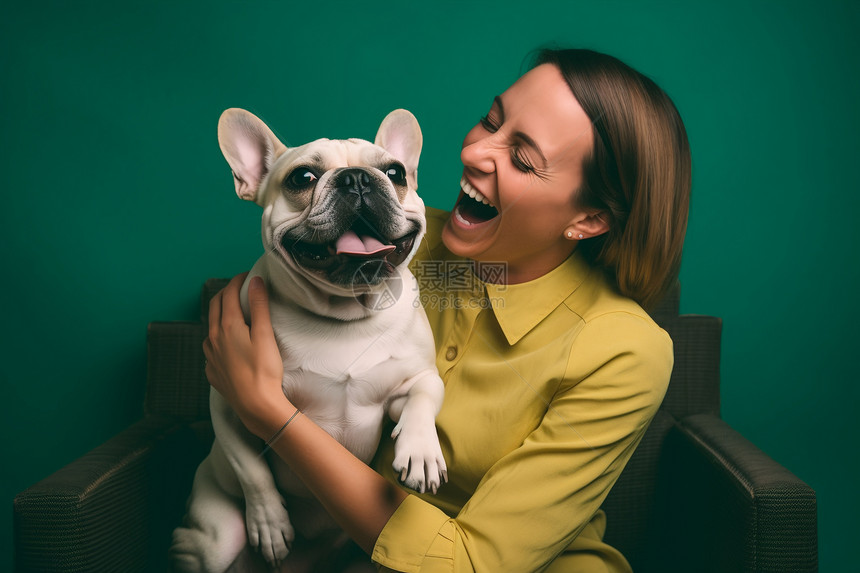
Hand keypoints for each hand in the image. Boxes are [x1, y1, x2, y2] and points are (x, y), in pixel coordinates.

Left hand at [204, 272, 288, 438]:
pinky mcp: (212, 371)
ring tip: (234, 313)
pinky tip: (227, 343)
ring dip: (220, 314)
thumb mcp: (265, 334)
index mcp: (227, 326)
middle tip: (240, 289)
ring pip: (210, 327)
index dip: (238, 281)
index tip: (248, 276)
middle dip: (226, 293)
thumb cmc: (264, 370)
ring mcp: (210, 356)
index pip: (229, 294)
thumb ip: (258, 306)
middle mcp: (213, 338)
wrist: (255, 404)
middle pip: (215, 306)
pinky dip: (218, 337)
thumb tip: (255, 281)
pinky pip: (211, 348)